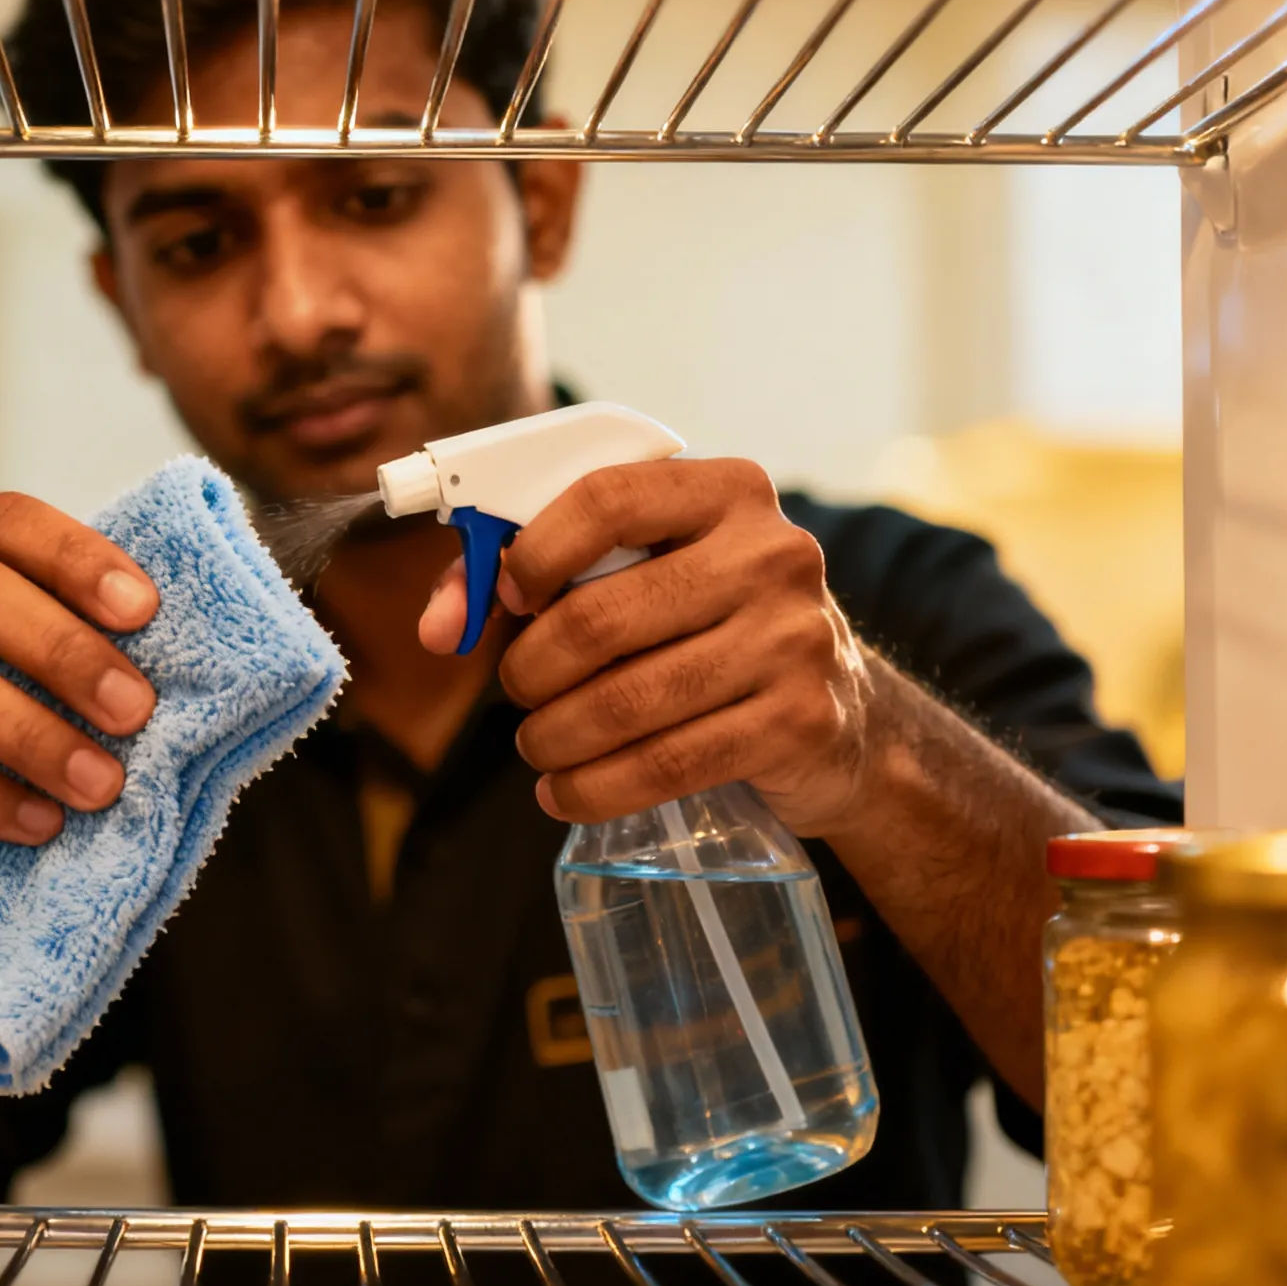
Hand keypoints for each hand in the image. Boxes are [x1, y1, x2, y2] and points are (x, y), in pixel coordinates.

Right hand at [0, 494, 159, 846]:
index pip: (1, 521)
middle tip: (137, 712)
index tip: (144, 610)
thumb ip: (73, 640)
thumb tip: (190, 646)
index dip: (74, 556)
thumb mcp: (18, 671)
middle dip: (63, 650)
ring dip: (29, 731)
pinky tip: (37, 823)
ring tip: (102, 784)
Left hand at [418, 459, 876, 833]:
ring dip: (553, 737)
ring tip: (537, 746)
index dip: (533, 551)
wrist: (846, 718)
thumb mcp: (649, 577)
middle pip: (599, 617)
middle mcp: (772, 554)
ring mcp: (793, 639)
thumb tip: (440, 628)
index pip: (605, 498)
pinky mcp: (799, 723)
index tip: (506, 598)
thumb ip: (535, 579)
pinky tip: (565, 793)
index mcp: (728, 492)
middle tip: (519, 692)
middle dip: (530, 669)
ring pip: (625, 701)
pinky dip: (593, 789)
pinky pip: (665, 764)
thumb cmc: (710, 630)